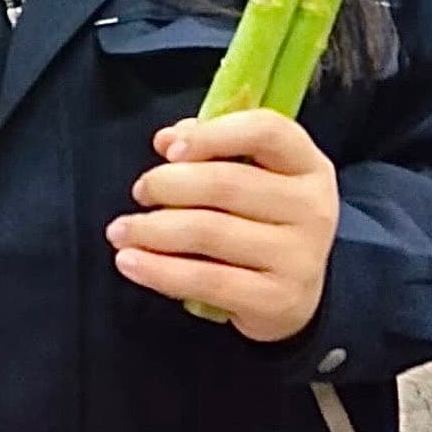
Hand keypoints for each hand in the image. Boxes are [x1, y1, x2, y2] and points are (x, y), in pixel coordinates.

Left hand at [105, 109, 338, 341]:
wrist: (295, 291)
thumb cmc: (261, 215)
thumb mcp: (250, 171)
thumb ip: (210, 144)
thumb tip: (167, 140)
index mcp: (306, 162)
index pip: (265, 130)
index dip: (213, 134)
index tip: (169, 149)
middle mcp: (312, 207)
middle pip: (226, 183)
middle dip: (168, 184)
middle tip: (140, 190)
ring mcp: (299, 257)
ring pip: (209, 232)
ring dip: (152, 229)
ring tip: (120, 230)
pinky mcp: (278, 301)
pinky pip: (207, 281)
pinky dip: (160, 271)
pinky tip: (131, 263)